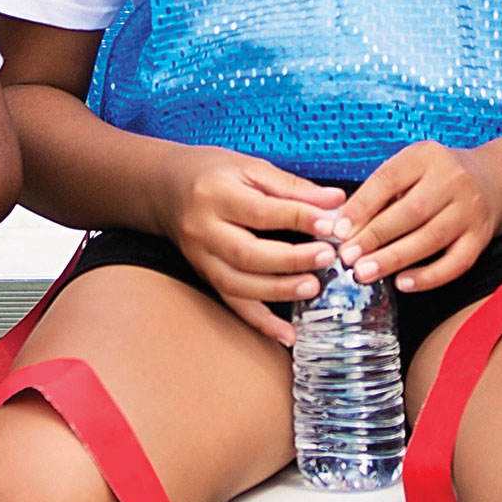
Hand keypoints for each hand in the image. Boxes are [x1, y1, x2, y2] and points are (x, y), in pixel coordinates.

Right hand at [153, 149, 348, 344]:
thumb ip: (292, 187)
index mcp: (214, 194)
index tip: (330, 224)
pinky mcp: (205, 276)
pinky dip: (260, 322)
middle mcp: (203, 229)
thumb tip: (336, 202)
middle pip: (247, 253)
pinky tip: (286, 334)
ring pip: (238, 284)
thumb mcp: (249, 167)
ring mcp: (200, 258)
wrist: (165, 187)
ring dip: (278, 291)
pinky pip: (232, 303)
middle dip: (291, 259)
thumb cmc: (211, 173)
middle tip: (326, 256)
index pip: (262, 212)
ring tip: (312, 287)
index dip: (300, 218)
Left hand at [335, 142, 501, 294]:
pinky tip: (403, 283)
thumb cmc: (437, 177)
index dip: (362, 206)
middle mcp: (453, 180)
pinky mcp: (482, 237)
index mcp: (426, 156)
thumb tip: (343, 226)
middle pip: (411, 211)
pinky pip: (456, 262)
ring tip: (365, 272)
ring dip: (394, 258)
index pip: (389, 179)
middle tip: (347, 257)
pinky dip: (428, 276)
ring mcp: (470, 210)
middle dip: (375, 236)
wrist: (493, 180)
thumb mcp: (411, 169)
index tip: (339, 229)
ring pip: (431, 238)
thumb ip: (380, 193)